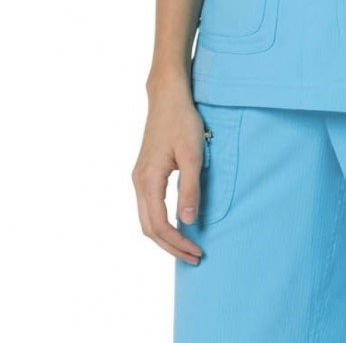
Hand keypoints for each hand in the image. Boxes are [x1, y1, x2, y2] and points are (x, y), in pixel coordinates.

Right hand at [131, 89, 206, 264]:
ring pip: (147, 219)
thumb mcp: (192, 154)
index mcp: (148, 180)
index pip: (159, 225)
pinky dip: (161, 223)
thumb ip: (190, 188)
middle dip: (171, 246)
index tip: (196, 252)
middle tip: (194, 258)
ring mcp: (139, 178)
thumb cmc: (182, 121)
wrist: (167, 97)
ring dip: (165, 237)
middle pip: (149, 228)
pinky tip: (177, 224)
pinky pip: (148, 207)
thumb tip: (189, 222)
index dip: (177, 242)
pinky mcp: (144, 173)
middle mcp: (138, 182)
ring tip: (187, 247)